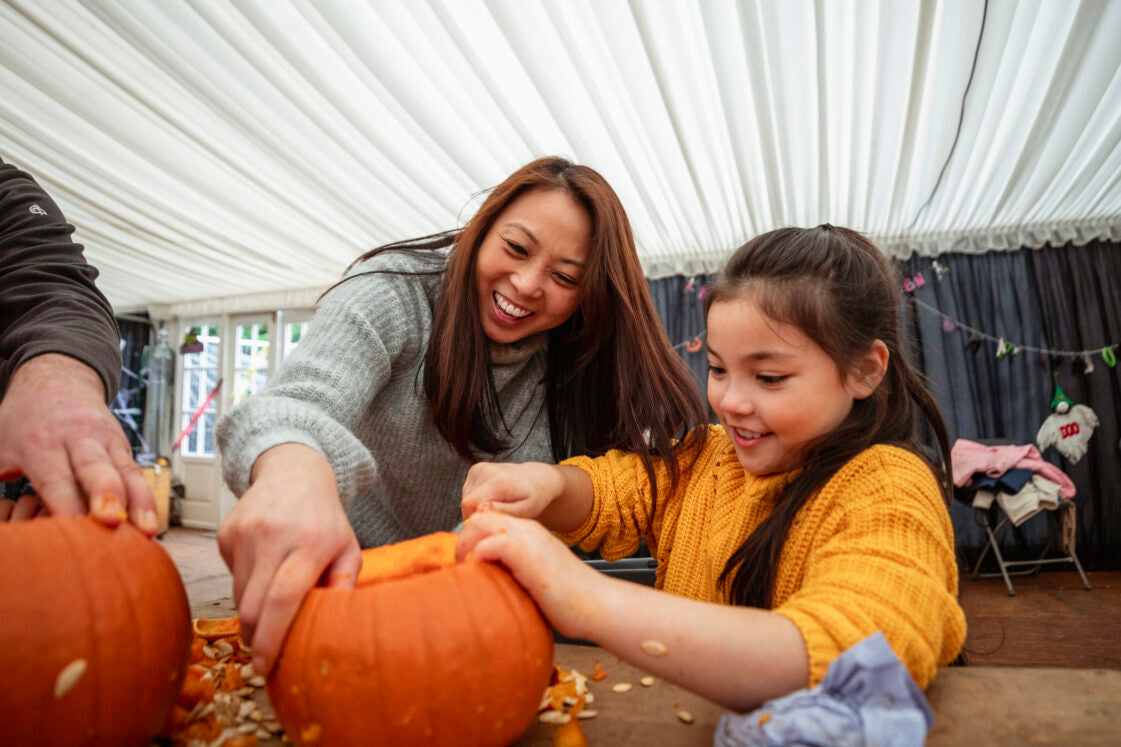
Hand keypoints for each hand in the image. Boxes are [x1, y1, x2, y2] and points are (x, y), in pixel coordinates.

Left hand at [0, 354, 155, 533]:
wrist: (58, 381)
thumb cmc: (23, 421)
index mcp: (40, 443)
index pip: (54, 477)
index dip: (63, 503)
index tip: (72, 527)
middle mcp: (77, 439)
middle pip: (94, 468)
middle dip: (105, 494)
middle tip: (112, 520)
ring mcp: (105, 441)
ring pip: (125, 472)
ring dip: (138, 502)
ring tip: (147, 531)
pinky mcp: (123, 447)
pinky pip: (137, 473)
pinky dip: (146, 498)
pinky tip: (152, 523)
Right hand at [217, 443, 361, 675]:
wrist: (293, 472)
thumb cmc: (325, 519)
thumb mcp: (348, 548)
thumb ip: (345, 584)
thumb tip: (335, 626)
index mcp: (310, 544)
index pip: (283, 599)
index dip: (272, 638)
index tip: (266, 667)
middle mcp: (273, 536)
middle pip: (253, 605)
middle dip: (256, 637)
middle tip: (265, 652)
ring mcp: (245, 532)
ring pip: (238, 595)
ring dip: (252, 611)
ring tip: (271, 601)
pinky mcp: (225, 532)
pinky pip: (230, 575)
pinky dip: (244, 584)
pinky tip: (262, 566)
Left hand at [455, 510, 606, 639]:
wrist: (597, 604)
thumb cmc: (571, 599)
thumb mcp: (538, 575)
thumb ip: (516, 568)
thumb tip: (489, 578)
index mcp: (531, 533)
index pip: (490, 519)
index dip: (473, 536)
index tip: (467, 559)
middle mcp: (528, 530)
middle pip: (480, 516)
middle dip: (463, 539)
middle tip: (462, 564)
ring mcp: (528, 540)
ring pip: (480, 522)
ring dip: (466, 545)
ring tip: (466, 568)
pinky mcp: (528, 556)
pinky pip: (490, 543)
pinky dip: (479, 556)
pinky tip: (481, 573)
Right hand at [460, 461, 565, 519]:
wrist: (538, 478)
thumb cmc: (534, 498)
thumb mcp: (525, 510)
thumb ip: (502, 511)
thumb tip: (479, 510)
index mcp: (498, 481)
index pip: (469, 504)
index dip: (475, 519)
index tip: (490, 524)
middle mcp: (486, 471)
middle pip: (466, 502)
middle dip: (477, 514)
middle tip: (497, 517)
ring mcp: (479, 468)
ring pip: (466, 498)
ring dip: (477, 507)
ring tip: (498, 507)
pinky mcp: (476, 468)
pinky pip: (468, 492)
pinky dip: (477, 499)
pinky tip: (493, 499)